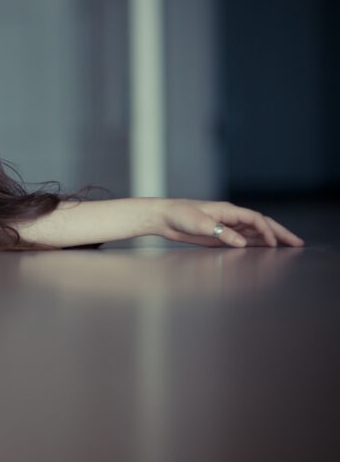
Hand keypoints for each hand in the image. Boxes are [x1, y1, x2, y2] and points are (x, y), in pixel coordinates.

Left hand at [156, 199, 304, 247]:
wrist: (163, 217)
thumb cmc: (178, 215)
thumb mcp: (199, 224)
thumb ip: (221, 233)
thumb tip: (242, 243)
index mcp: (227, 210)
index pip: (254, 219)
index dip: (266, 231)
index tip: (274, 244)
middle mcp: (230, 217)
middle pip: (261, 224)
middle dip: (280, 233)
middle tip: (298, 243)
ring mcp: (226, 226)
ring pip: (254, 232)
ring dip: (270, 239)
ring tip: (288, 248)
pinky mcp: (219, 235)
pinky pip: (242, 239)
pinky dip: (256, 244)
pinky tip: (264, 251)